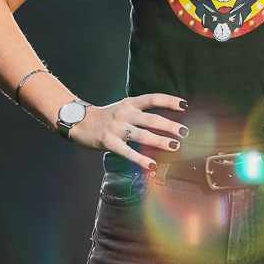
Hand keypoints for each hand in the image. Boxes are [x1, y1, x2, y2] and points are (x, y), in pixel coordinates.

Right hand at [68, 92, 188, 168]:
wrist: (79, 122)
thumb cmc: (106, 117)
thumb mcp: (123, 108)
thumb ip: (140, 112)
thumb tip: (165, 122)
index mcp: (129, 103)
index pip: (152, 98)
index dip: (169, 101)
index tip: (185, 105)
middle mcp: (124, 113)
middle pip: (151, 119)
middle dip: (169, 126)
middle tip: (184, 132)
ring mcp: (116, 128)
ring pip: (141, 135)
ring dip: (159, 141)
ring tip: (174, 146)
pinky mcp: (108, 142)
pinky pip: (127, 152)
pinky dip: (140, 159)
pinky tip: (151, 165)